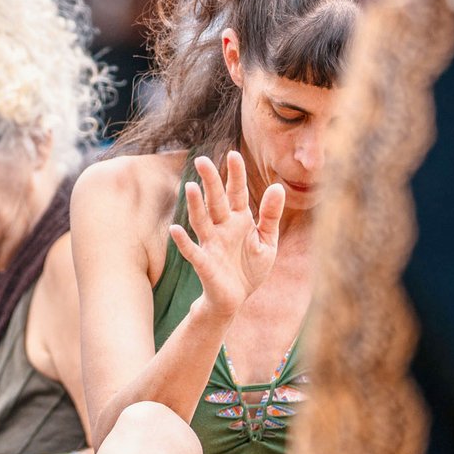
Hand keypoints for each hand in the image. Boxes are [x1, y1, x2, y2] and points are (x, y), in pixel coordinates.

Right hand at [168, 151, 284, 319]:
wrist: (237, 299)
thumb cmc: (249, 267)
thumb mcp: (267, 240)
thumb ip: (271, 215)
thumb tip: (278, 186)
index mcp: (239, 220)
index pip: (236, 192)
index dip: (235, 175)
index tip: (233, 154)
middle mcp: (222, 228)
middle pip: (215, 201)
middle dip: (210, 182)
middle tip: (202, 160)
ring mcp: (211, 244)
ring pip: (201, 220)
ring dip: (195, 205)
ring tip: (191, 187)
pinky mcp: (204, 263)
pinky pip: (192, 251)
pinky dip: (183, 241)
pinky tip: (174, 230)